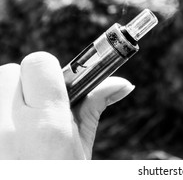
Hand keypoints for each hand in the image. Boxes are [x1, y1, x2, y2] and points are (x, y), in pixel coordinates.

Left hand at [0, 52, 133, 158]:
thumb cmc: (59, 178)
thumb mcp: (80, 150)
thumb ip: (94, 108)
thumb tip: (122, 84)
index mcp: (46, 127)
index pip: (39, 63)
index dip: (50, 74)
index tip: (56, 88)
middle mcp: (7, 126)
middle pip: (10, 72)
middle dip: (26, 85)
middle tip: (37, 111)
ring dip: (7, 100)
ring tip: (19, 126)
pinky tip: (8, 135)